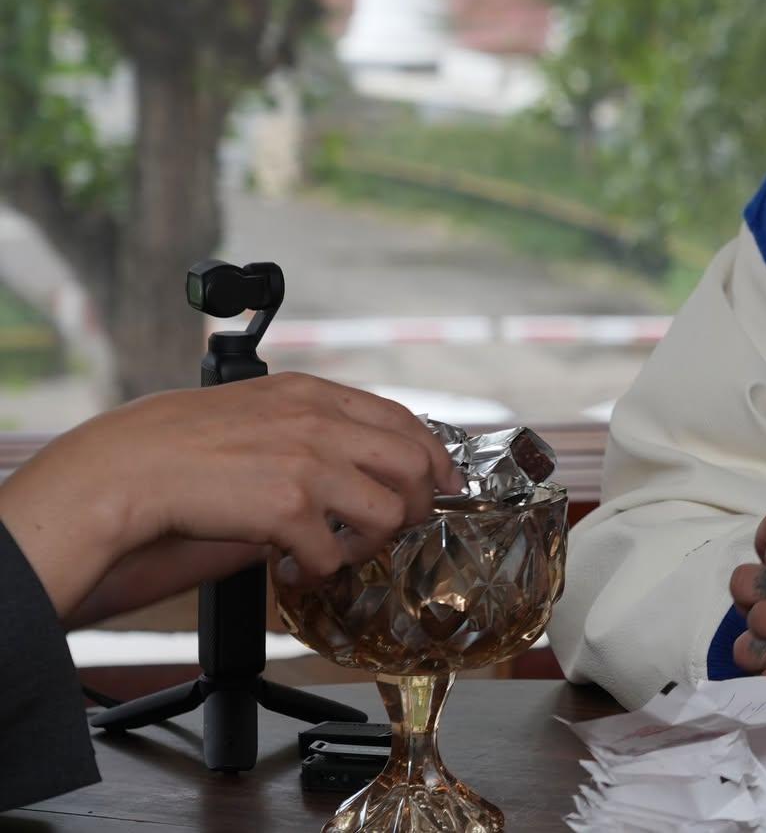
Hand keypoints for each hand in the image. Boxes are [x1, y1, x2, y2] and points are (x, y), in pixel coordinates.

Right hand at [0, 372, 462, 621]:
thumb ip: (309, 423)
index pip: (405, 421)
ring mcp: (309, 463)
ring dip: (368, 544)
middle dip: (417, 505)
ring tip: (334, 552)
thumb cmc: (179, 442)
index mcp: (315, 394)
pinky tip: (293, 567)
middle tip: (390, 530)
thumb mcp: (258, 407)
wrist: (126, 467)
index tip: (439, 485)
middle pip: (417, 465)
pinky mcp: (288, 507)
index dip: (433, 459)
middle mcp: (321, 422)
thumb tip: (354, 460)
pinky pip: (335, 553)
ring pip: (391, 513)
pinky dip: (321, 570)